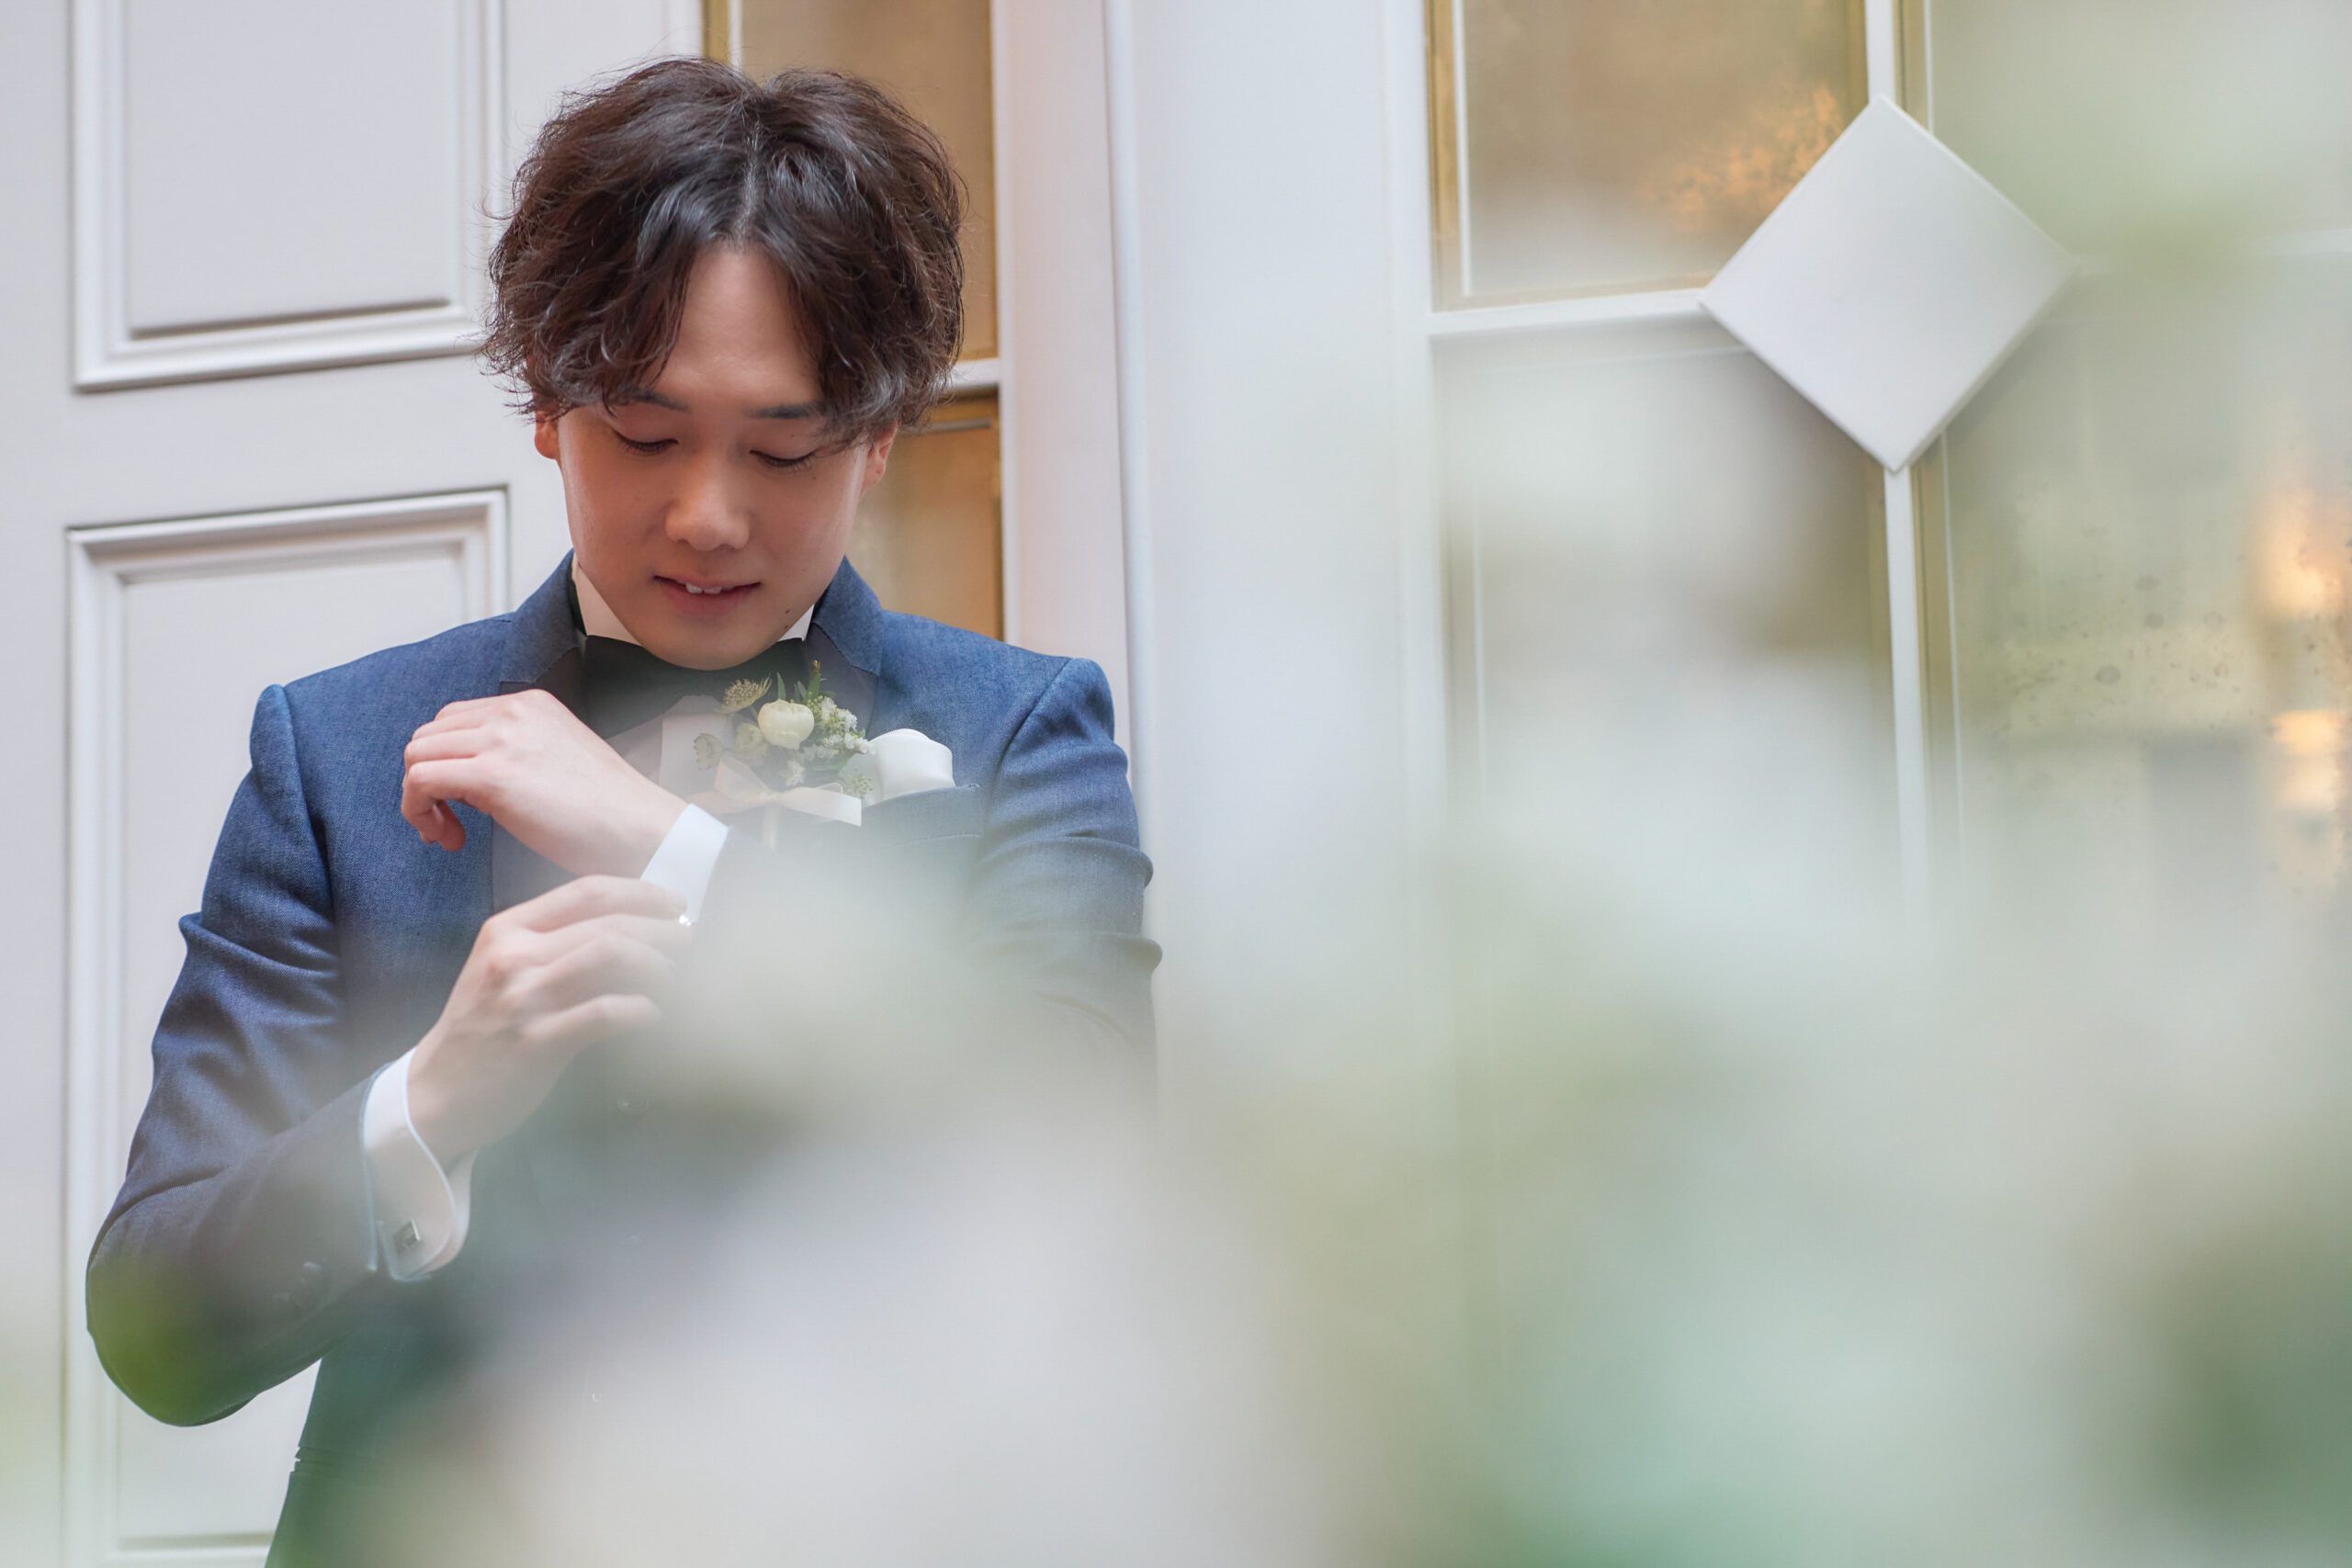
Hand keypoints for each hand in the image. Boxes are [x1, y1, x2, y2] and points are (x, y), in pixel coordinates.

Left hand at [403, 688, 684, 875]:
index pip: (453, 721)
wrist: (642, 831)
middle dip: (426, 781)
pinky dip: (419, 811)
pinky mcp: (493, 774)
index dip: (444, 764)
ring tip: (447, 833)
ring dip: (418, 799)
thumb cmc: (608, 814)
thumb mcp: (558, 760)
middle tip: (451, 824)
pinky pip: (420, 780)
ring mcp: (501, 739)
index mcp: (530, 705)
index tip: (460, 807)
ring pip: (416, 755)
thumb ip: (516, 753)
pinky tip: (450, 838)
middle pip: (428, 735)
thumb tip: (471, 777)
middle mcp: (512, 711)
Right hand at [407, 876, 690, 1162]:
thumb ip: (549, 944)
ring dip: (657, 965)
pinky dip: (642, 1010)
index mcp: (507, 931)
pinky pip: (607, 1012)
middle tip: (690, 941)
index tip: (673, 904)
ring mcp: (525, 998)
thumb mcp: (500, 970)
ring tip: (674, 979)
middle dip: (661, 929)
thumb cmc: (480, 1031)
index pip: (586, 891)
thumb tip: (626, 929)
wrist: (435, 1094)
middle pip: (608, 922)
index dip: (640, 893)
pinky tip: (654, 1016)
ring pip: (612, 956)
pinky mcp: (538, 1041)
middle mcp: (514, 957)